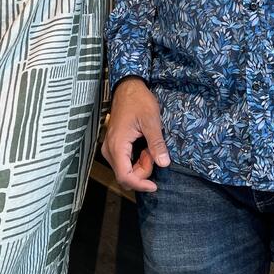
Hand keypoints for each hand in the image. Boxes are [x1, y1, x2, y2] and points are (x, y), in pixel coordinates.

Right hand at [101, 76, 170, 191]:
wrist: (128, 87)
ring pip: (125, 169)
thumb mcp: (152, 121)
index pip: (125, 176)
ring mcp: (110, 148)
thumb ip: (156, 144)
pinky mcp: (113, 145)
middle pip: (125, 175)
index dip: (140, 184)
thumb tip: (164, 164)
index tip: (154, 186)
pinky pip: (124, 161)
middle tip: (154, 153)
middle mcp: (109, 150)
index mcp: (117, 145)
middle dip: (143, 170)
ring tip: (150, 147)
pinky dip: (137, 159)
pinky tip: (144, 146)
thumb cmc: (139, 101)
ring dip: (141, 164)